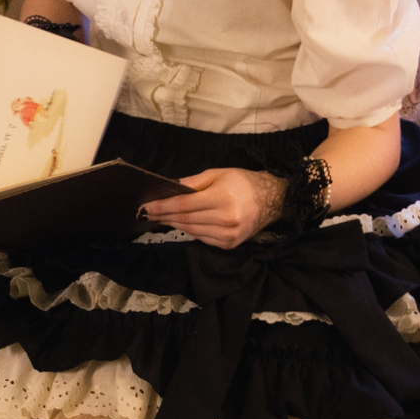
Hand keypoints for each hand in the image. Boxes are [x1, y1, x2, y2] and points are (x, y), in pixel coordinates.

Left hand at [141, 167, 285, 249]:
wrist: (274, 199)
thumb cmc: (244, 182)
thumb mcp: (218, 174)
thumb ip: (193, 183)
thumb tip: (170, 188)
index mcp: (222, 198)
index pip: (183, 206)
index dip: (162, 207)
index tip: (145, 207)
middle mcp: (225, 219)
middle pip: (185, 220)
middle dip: (163, 216)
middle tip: (146, 213)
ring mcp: (228, 235)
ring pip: (192, 231)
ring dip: (173, 224)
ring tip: (160, 218)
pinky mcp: (230, 244)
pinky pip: (202, 238)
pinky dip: (189, 230)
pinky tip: (180, 224)